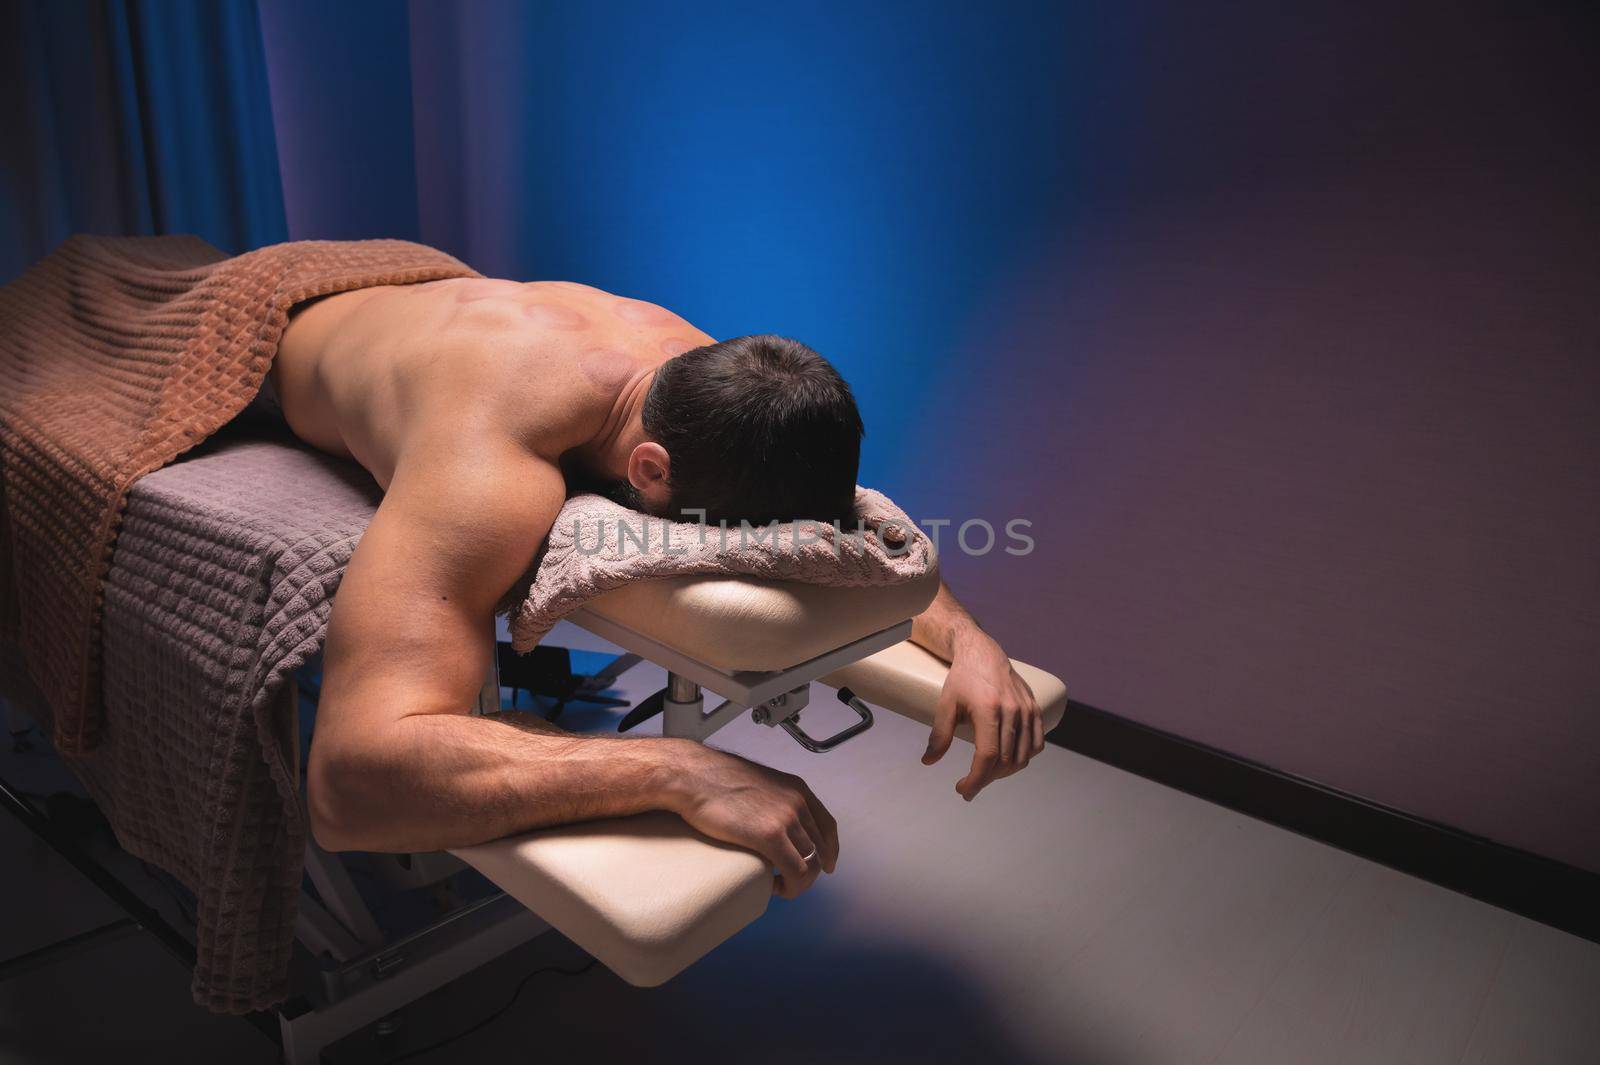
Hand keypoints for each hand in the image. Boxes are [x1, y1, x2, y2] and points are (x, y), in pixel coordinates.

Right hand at [670, 746, 839, 897]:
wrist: (692, 776)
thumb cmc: (712, 780)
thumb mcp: (756, 783)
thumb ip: (769, 800)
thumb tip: (766, 820)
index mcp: (796, 788)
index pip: (827, 826)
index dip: (829, 850)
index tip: (824, 866)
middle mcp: (798, 802)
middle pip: (821, 848)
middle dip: (810, 870)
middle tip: (789, 881)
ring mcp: (786, 817)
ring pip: (811, 863)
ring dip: (799, 882)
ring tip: (780, 886)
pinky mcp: (770, 835)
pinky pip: (797, 871)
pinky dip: (792, 886)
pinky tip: (776, 888)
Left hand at [922, 633, 1043, 799]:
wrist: (983, 653)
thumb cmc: (963, 678)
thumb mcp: (946, 704)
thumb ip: (939, 734)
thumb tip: (928, 761)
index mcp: (988, 709)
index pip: (987, 757)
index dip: (975, 779)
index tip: (962, 789)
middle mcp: (1012, 711)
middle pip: (1004, 761)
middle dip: (986, 779)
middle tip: (969, 785)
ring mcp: (1027, 710)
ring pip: (1022, 757)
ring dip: (1004, 773)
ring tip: (985, 774)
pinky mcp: (1035, 709)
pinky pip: (1036, 744)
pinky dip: (1023, 758)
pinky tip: (1007, 762)